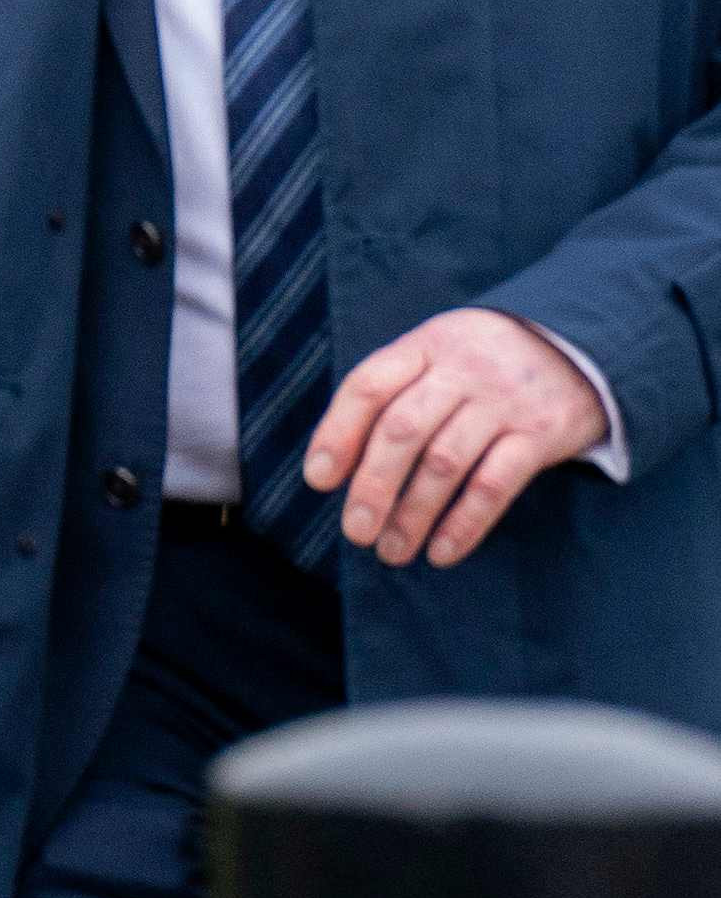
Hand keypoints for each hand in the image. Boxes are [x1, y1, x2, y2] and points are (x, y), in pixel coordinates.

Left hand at [303, 307, 610, 566]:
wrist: (579, 345)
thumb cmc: (485, 361)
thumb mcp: (439, 353)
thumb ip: (397, 391)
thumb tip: (342, 461)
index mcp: (425, 345)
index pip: (368, 386)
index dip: (338, 433)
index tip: (319, 480)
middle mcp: (460, 369)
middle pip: (403, 429)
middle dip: (372, 486)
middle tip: (355, 532)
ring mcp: (502, 401)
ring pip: (445, 462)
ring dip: (413, 514)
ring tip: (392, 551)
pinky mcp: (540, 434)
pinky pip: (495, 485)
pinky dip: (465, 523)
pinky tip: (442, 553)